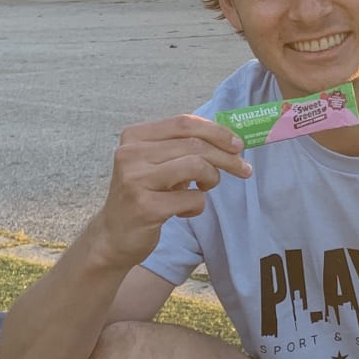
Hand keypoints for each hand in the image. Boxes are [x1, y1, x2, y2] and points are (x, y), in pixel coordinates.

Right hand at [96, 114, 251, 269]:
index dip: (216, 131)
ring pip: (196, 166)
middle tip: (244, 169)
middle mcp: (131, 154)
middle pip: (194, 144)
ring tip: (206, 188)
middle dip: (227, 157)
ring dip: (212, 178)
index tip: (238, 144)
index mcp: (134, 136)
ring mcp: (135, 180)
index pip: (184, 122)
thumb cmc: (144, 195)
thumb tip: (229, 139)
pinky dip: (197, 205)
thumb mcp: (157, 164)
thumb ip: (183, 148)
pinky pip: (192, 198)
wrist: (114, 236)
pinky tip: (184, 210)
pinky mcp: (145, 207)